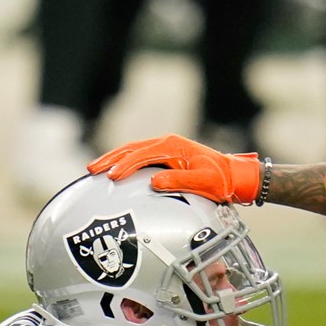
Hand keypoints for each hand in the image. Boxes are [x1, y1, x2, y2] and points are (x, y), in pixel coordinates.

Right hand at [86, 134, 263, 203]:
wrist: (233, 174)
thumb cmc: (220, 179)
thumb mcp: (203, 182)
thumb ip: (179, 181)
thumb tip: (154, 183)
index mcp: (173, 146)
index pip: (142, 154)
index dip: (125, 166)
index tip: (112, 177)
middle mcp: (167, 143)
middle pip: (131, 148)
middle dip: (110, 159)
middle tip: (91, 169)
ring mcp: (166, 148)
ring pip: (133, 151)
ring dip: (114, 159)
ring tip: (95, 169)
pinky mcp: (166, 156)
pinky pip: (140, 157)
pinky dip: (125, 162)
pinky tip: (115, 171)